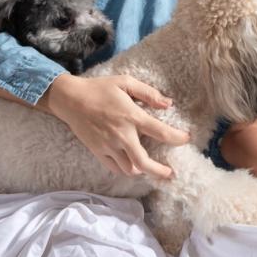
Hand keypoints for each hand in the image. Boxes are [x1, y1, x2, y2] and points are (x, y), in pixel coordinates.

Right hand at [40, 73, 190, 179]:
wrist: (70, 99)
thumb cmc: (99, 88)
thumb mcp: (125, 82)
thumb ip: (148, 93)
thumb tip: (168, 104)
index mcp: (131, 116)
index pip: (160, 132)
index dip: (177, 138)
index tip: (186, 139)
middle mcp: (121, 135)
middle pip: (144, 162)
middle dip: (160, 171)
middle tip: (170, 174)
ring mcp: (108, 146)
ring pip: (129, 169)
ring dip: (142, 170)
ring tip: (151, 168)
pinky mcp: (98, 151)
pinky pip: (114, 168)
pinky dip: (125, 170)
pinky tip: (131, 166)